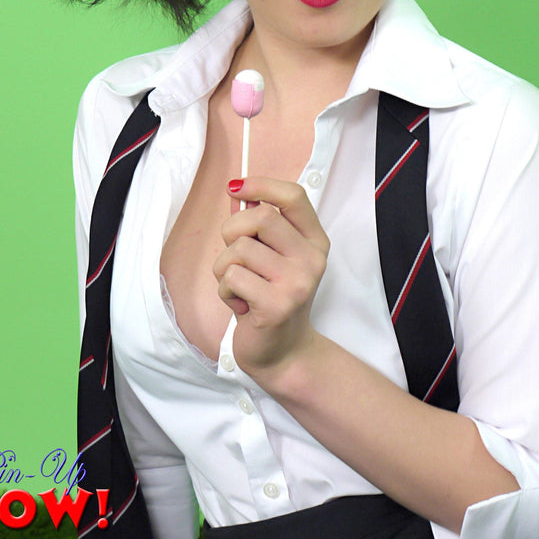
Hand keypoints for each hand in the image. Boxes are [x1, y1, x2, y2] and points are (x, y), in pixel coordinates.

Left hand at [212, 177, 329, 377]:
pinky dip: (225, 291)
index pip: (294, 196)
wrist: (283, 353)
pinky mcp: (277, 305)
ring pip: (239, 249)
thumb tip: (238, 192)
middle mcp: (312, 259)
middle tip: (234, 255)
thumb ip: (260, 227)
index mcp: (314, 240)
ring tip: (240, 286)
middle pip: (260, 217)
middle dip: (232, 230)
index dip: (261, 185)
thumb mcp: (273, 257)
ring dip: (224, 268)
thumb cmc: (271, 297)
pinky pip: (231, 277)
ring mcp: (297, 282)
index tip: (236, 188)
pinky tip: (241, 304)